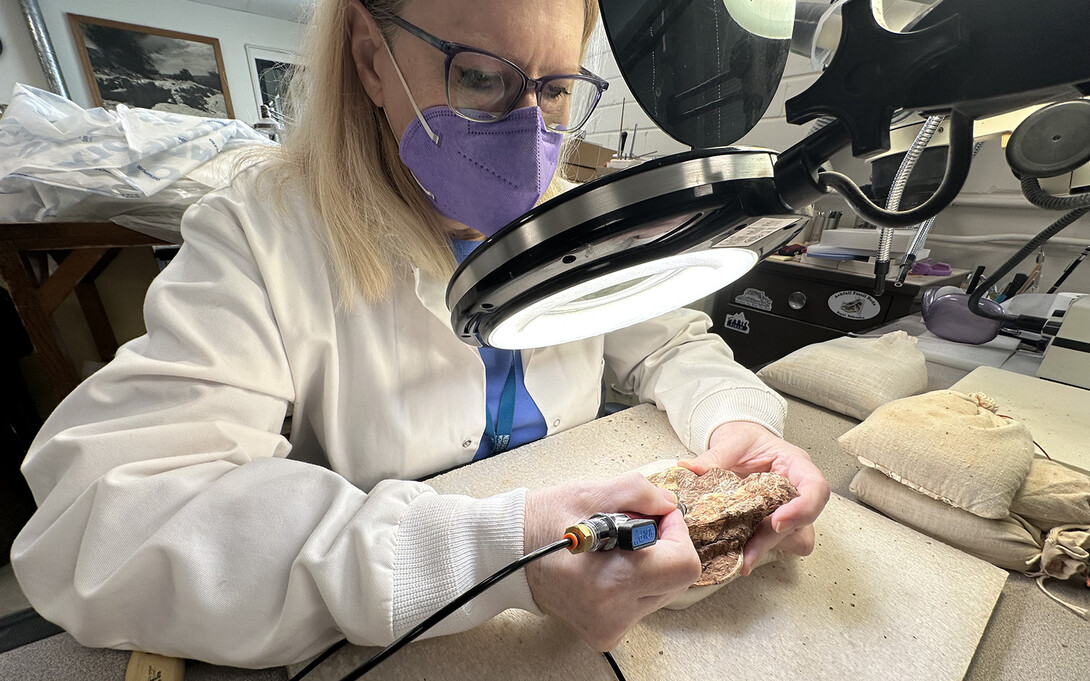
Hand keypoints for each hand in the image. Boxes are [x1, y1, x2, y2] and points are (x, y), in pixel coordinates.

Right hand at [524, 473, 701, 649]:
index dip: (676, 531)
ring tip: (615, 547)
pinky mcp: (607, 631)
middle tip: (634, 527)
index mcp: (610, 582)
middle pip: (678, 578)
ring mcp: (610, 627)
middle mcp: (613, 614)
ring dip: (652, 563)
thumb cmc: (540, 525)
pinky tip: (610, 565)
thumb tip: (667, 503)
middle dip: (665, 546)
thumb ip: (637, 492)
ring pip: (664, 591)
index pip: (683, 565)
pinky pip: (644, 602)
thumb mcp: (588, 494)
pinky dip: (637, 579)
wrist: (505, 556)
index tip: (656, 515)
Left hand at [680, 422, 829, 574]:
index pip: (816, 489)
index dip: (803, 509)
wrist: (741, 445)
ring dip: (767, 548)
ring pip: (794, 540)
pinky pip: (777, 543)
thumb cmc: (745, 440)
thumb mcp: (731, 441)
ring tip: (740, 557)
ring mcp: (790, 510)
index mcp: (796, 465)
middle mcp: (798, 490)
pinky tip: (737, 553)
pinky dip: (758, 549)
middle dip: (775, 539)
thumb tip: (688, 469)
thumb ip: (713, 457)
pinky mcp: (775, 523)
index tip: (776, 522)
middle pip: (805, 523)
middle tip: (748, 554)